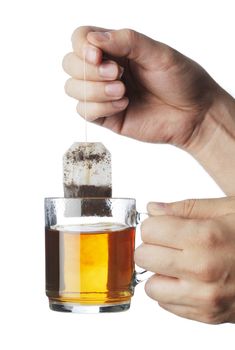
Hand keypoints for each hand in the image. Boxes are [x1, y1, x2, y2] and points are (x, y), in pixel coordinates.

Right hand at [62, 26, 219, 148]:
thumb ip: (127, 41)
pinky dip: (100, 108)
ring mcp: (103, 94)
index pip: (80, 39)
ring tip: (123, 92)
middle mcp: (105, 70)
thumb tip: (92, 39)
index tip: (98, 56)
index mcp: (116, 49)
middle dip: (88, 71)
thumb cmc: (182, 80)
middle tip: (118, 75)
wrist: (194, 114)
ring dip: (94, 90)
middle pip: (69, 64)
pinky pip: (84, 112)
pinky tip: (124, 105)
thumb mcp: (158, 53)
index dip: (81, 47)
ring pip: (72, 89)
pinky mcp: (106, 117)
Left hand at [135, 197, 234, 323]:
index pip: (149, 229)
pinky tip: (191, 279)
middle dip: (153, 246)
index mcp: (206, 237)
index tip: (165, 225)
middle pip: (144, 256)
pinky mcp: (207, 315)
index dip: (155, 224)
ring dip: (160, 272)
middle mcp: (203, 270)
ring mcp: (205, 297)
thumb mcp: (228, 209)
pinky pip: (166, 304)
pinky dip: (172, 291)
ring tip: (180, 263)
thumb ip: (185, 208)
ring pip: (151, 285)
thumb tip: (153, 208)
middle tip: (171, 243)